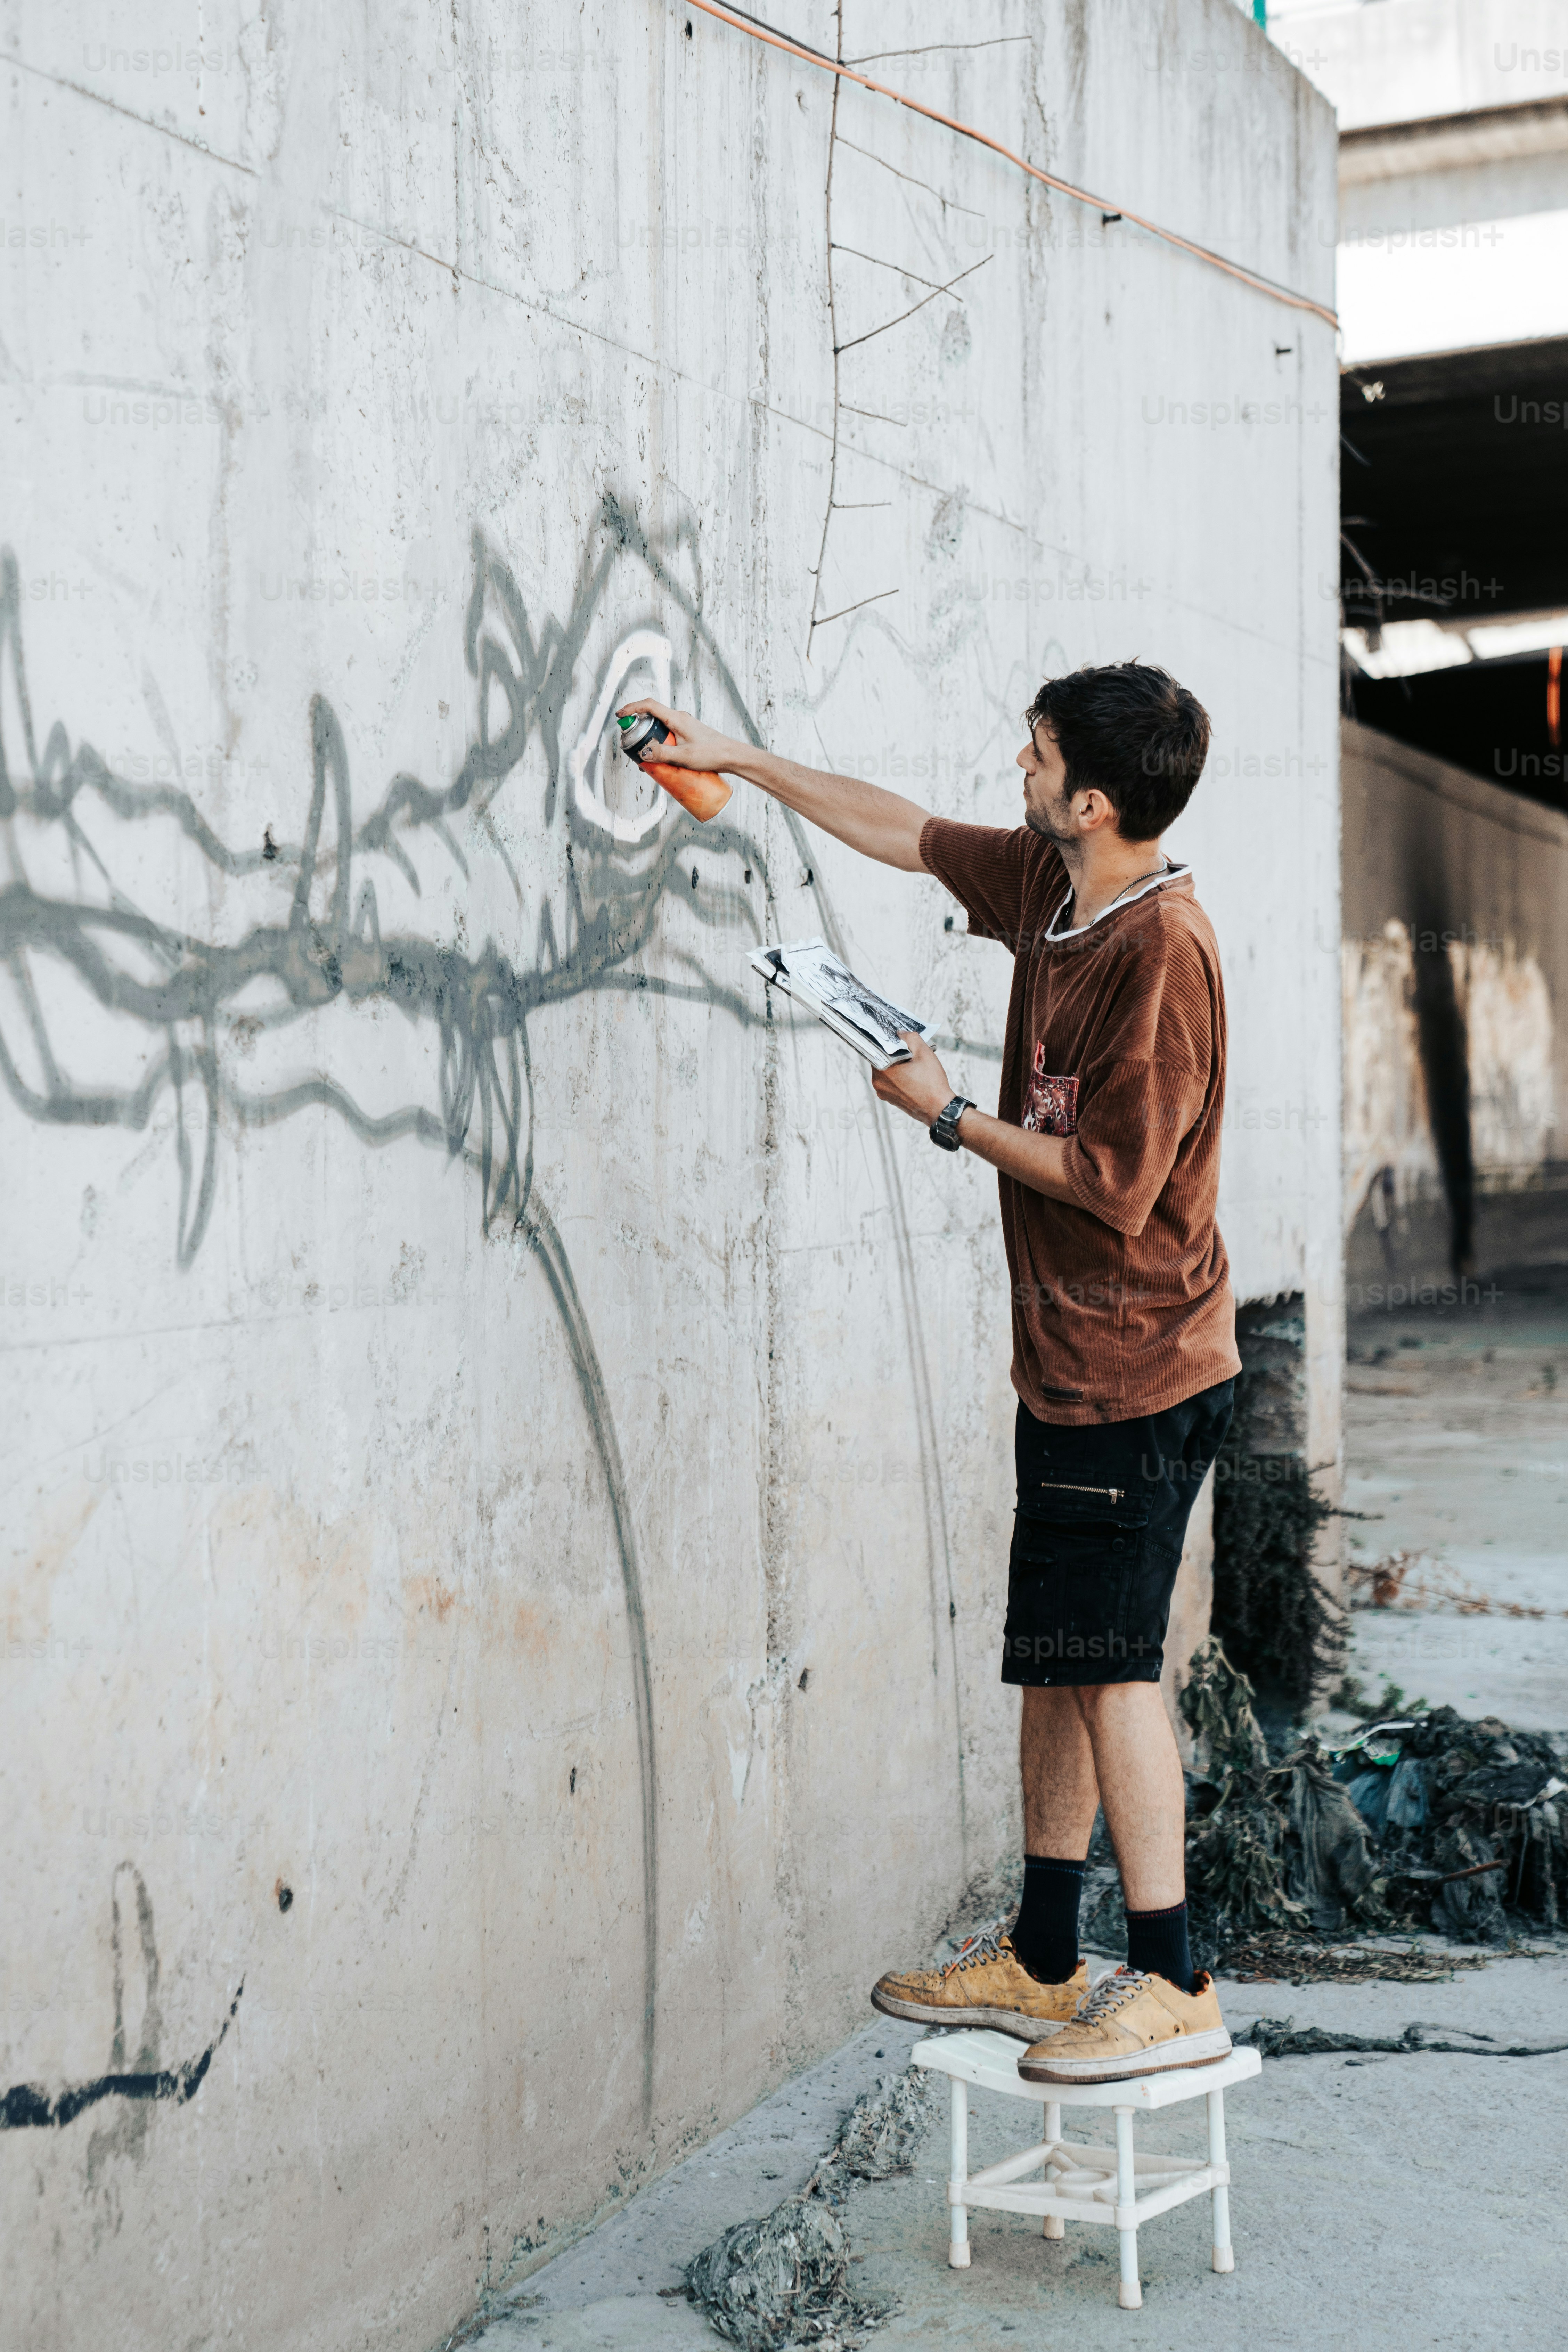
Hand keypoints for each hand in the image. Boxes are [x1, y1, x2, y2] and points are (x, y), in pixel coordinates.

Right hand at [617, 699, 739, 774]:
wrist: (731, 756)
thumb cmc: (712, 753)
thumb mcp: (684, 756)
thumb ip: (662, 754)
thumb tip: (643, 752)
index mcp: (676, 718)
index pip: (649, 705)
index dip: (632, 708)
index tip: (620, 715)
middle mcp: (679, 718)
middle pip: (652, 717)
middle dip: (638, 729)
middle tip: (631, 744)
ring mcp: (683, 726)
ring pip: (660, 728)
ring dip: (649, 739)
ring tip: (645, 758)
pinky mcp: (687, 734)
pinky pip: (668, 735)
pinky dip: (660, 743)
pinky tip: (661, 759)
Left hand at [871, 1032, 954, 1125]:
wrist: (941, 1110)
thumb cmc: (932, 1083)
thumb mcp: (924, 1053)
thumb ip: (910, 1038)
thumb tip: (900, 1034)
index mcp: (881, 1072)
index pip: (877, 1050)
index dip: (888, 1042)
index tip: (897, 1039)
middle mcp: (878, 1084)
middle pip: (883, 1061)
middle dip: (895, 1054)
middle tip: (910, 1051)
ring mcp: (884, 1094)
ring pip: (888, 1072)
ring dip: (898, 1066)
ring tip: (914, 1065)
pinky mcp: (892, 1100)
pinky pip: (893, 1083)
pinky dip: (901, 1077)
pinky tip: (914, 1076)